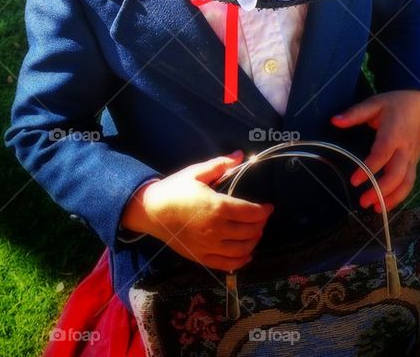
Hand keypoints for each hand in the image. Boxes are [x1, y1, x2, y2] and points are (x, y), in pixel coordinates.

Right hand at [121, 150, 273, 270]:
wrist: (150, 211)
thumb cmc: (174, 190)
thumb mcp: (196, 173)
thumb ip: (220, 165)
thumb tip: (240, 155)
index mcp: (217, 207)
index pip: (250, 212)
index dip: (264, 210)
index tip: (269, 206)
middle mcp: (216, 229)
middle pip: (249, 231)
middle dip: (260, 224)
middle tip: (261, 218)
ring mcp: (209, 245)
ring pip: (241, 249)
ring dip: (253, 241)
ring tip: (255, 233)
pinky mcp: (201, 257)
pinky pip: (226, 264)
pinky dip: (240, 261)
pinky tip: (246, 255)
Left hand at [330, 90, 419, 212]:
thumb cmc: (395, 103)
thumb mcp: (374, 103)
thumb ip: (355, 113)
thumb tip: (334, 120)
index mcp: (394, 132)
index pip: (382, 154)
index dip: (369, 169)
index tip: (354, 180)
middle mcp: (406, 147)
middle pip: (398, 173)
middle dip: (381, 190)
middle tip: (363, 202)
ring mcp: (413, 156)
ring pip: (407, 182)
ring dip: (393, 198)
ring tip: (376, 209)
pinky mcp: (415, 162)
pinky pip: (410, 181)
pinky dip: (400, 195)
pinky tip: (386, 204)